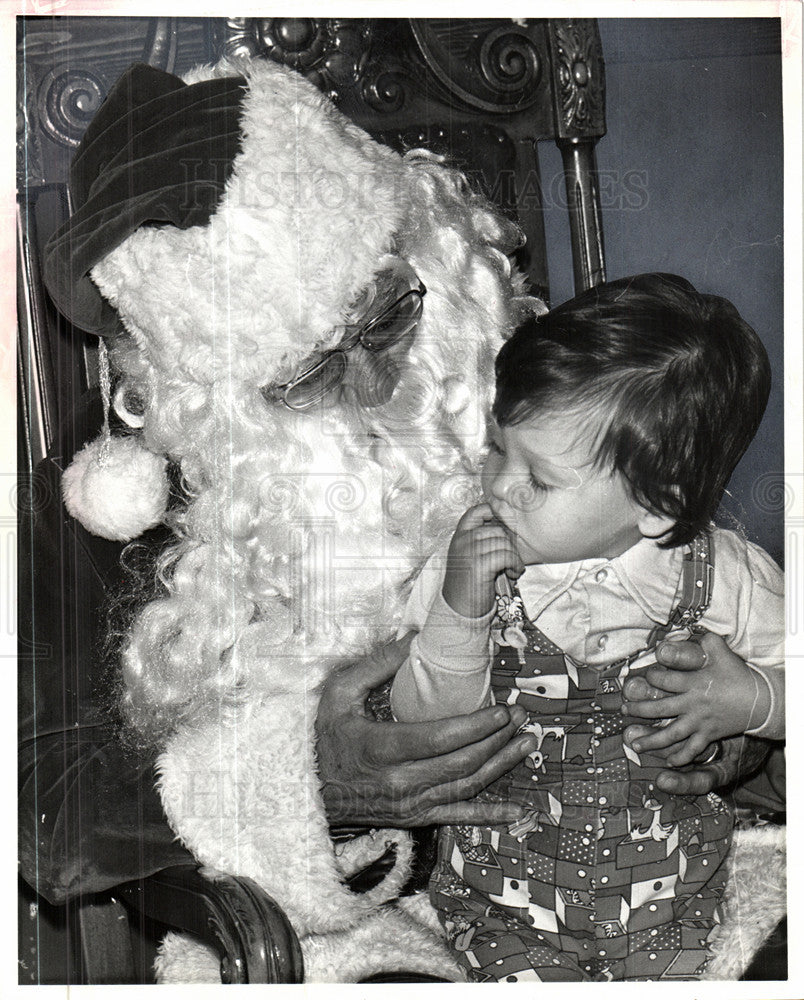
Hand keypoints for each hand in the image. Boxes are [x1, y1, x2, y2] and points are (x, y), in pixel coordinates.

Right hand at [315, 632, 536, 826]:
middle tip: (520, 717)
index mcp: (382, 748)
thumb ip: (377, 665)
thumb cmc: (324, 737)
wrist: (309, 790)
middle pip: (461, 762)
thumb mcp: (339, 694)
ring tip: (526, 744)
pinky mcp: (416, 818)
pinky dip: (491, 815)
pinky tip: (517, 810)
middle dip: (496, 739)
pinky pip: (459, 816)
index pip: (440, 739)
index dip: (475, 726)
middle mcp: (400, 782)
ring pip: (467, 786)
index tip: (501, 710)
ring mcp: (411, 804)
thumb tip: (414, 638)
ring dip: (501, 765)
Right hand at [442, 503, 523, 617]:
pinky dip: (515, 564)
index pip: (476, 511)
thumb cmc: (468, 584)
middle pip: (497, 529)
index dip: (494, 513)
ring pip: (504, 543)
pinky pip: (507, 556)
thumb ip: (481, 541)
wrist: (459, 610)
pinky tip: (514, 573)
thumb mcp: (469, 557)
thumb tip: (507, 528)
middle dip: (510, 544)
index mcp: (459, 536)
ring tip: (512, 568)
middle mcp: (462, 541)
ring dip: (515, 556)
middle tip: (510, 559)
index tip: (504, 529)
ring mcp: (469, 552)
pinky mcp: (479, 565)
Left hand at [623, 632, 769, 765]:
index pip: (664, 680)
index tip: (647, 676)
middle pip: (660, 709)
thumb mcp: (722, 653)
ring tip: (635, 744)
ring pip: (671, 733)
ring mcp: (700, 721)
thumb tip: (694, 629)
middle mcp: (693, 703)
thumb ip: (707, 640)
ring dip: (652, 740)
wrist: (761, 701)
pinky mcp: (710, 734)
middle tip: (624, 710)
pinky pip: (693, 748)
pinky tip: (669, 762)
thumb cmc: (738, 675)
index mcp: (694, 682)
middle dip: (639, 710)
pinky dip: (681, 756)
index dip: (652, 677)